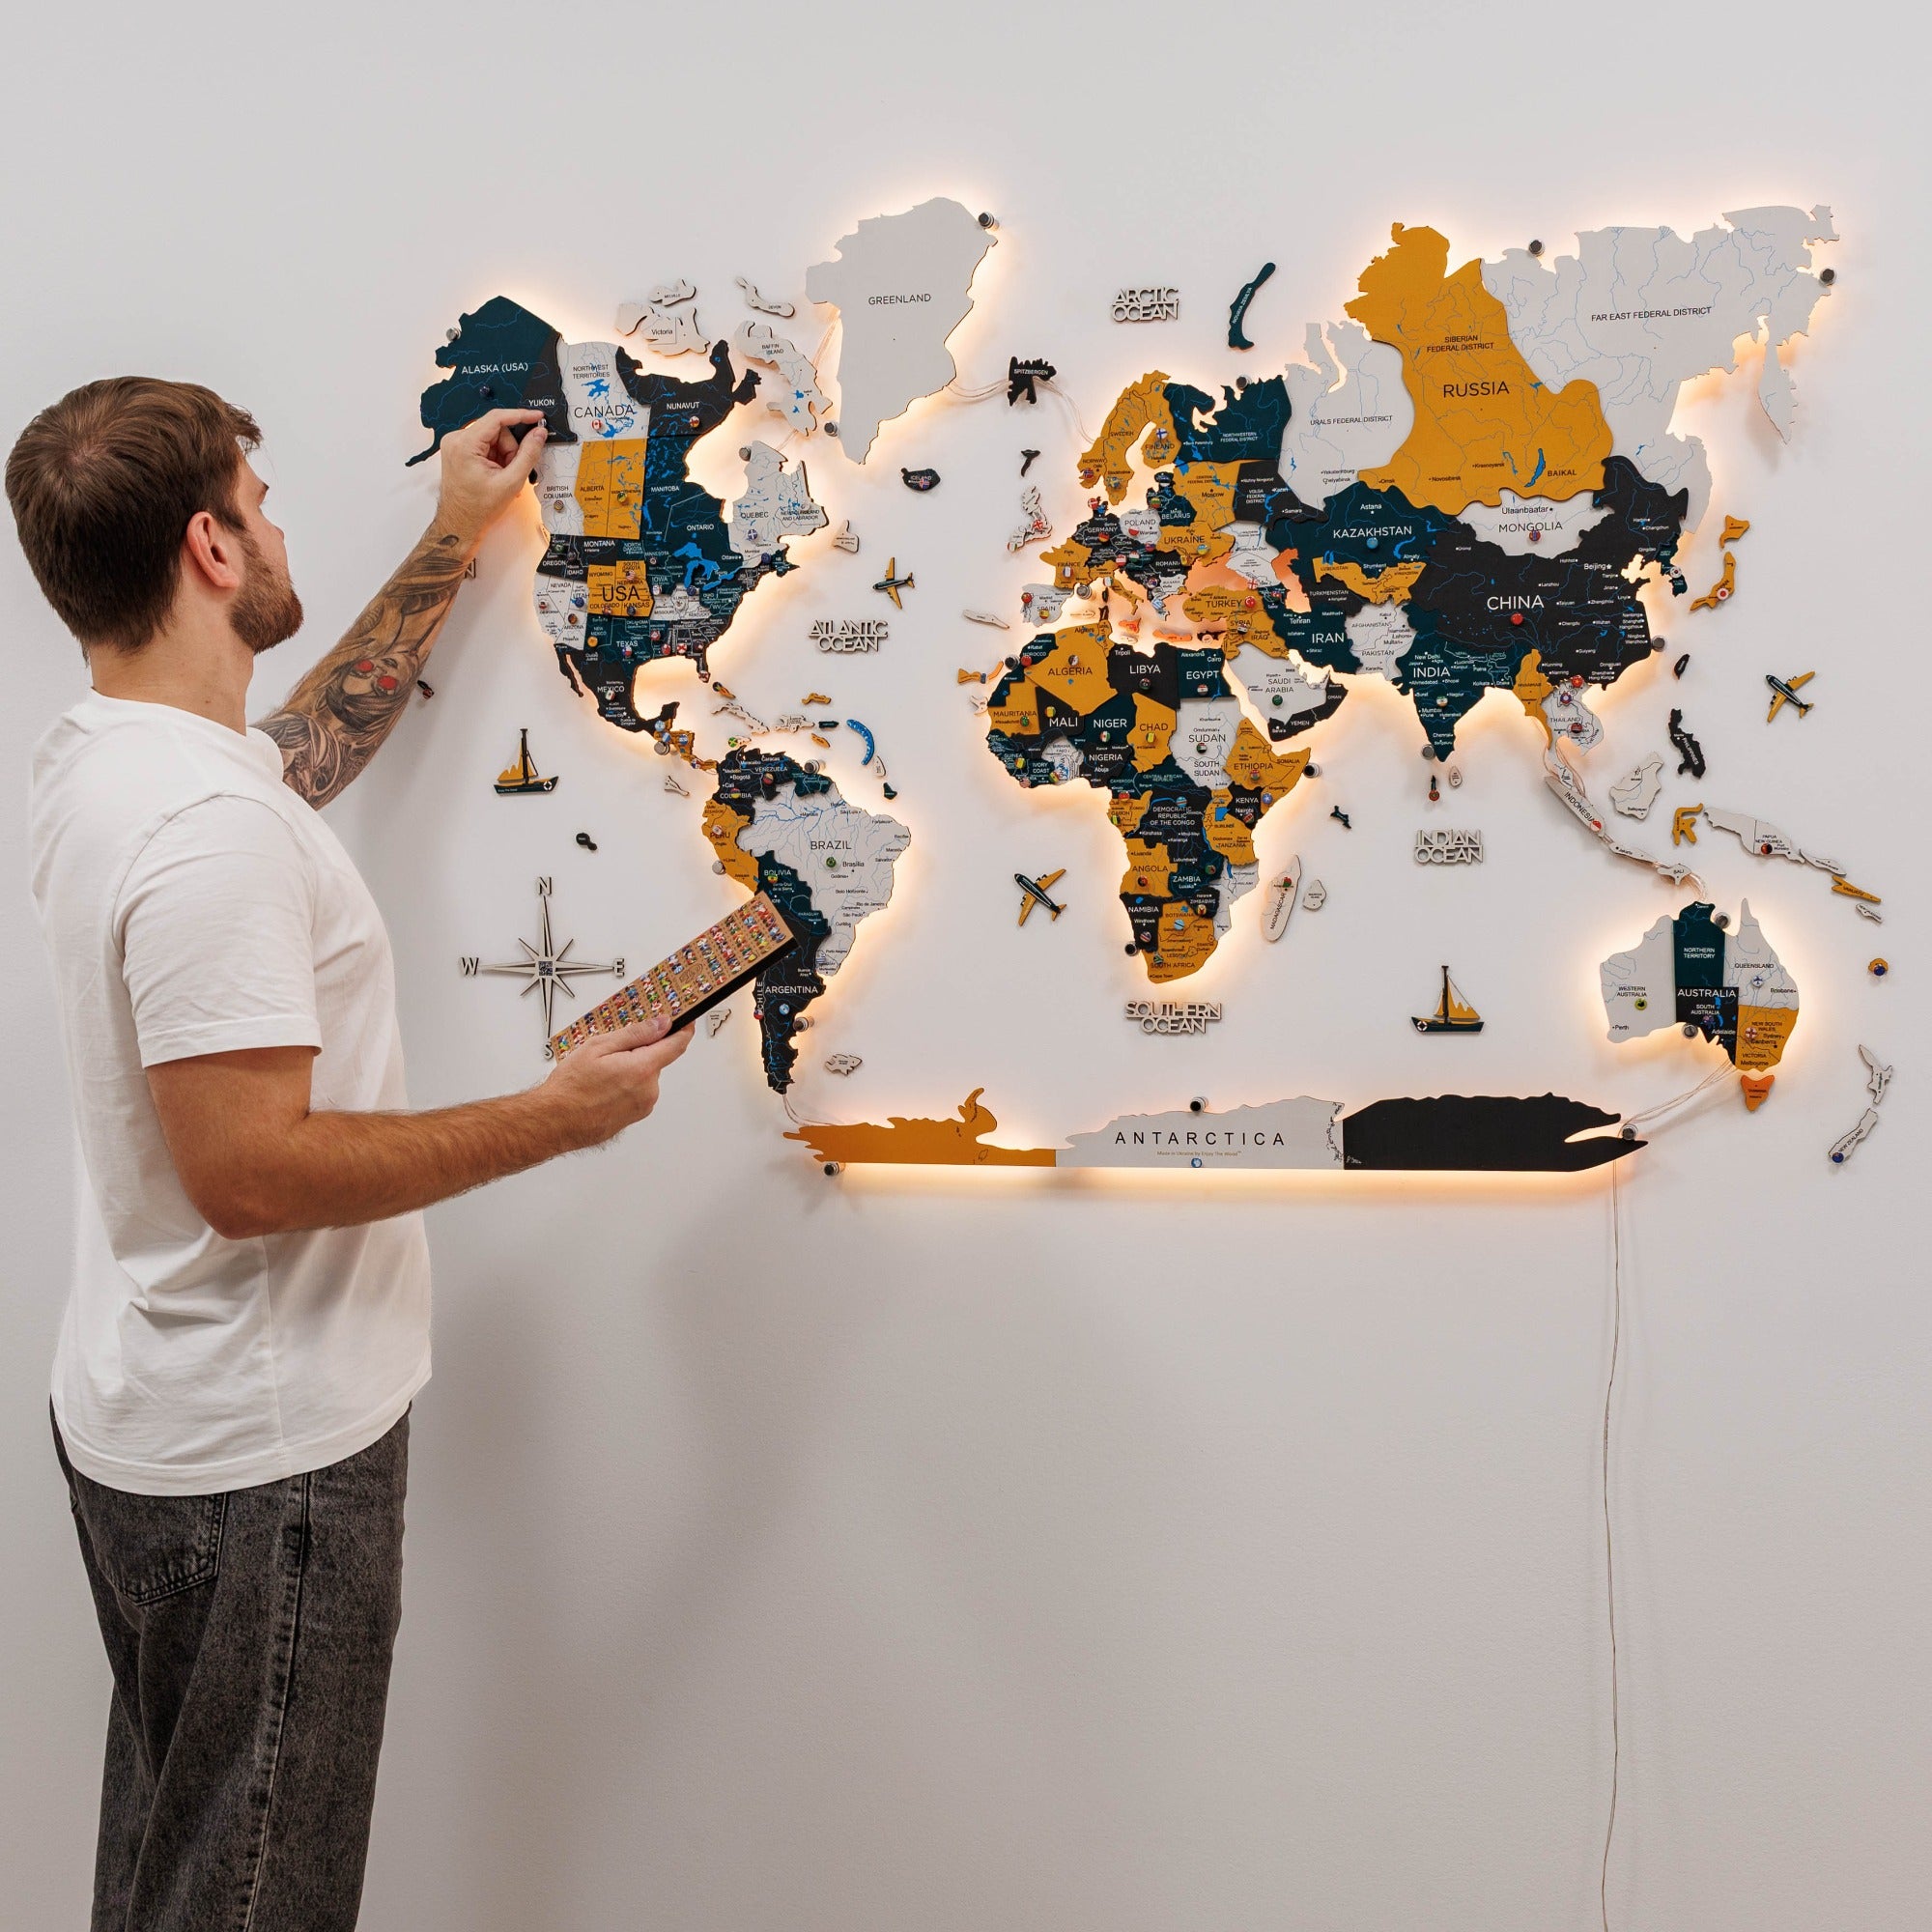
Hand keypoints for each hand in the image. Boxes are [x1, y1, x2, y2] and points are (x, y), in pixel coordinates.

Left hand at [431, 407, 548, 553]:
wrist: (461, 524)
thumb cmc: (479, 508)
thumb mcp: (511, 481)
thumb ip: (528, 454)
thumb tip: (539, 433)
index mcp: (465, 444)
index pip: (497, 418)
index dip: (520, 416)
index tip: (537, 417)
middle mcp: (456, 439)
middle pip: (496, 430)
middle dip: (510, 449)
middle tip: (512, 470)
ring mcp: (456, 444)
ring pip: (493, 438)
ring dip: (504, 455)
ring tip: (503, 476)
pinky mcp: (459, 450)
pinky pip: (486, 445)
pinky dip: (496, 458)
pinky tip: (496, 474)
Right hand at [540, 1015, 692, 1148]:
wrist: (554, 1121)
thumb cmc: (570, 1088)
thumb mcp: (599, 1047)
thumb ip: (635, 1034)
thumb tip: (660, 1024)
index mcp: (642, 1069)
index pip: (676, 1045)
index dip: (683, 1029)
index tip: (685, 1021)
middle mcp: (648, 1090)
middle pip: (656, 1060)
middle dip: (639, 1052)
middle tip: (612, 1052)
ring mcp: (643, 1106)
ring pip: (645, 1077)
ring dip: (630, 1070)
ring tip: (601, 1074)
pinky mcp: (635, 1117)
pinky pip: (637, 1093)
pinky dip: (625, 1085)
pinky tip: (603, 1087)